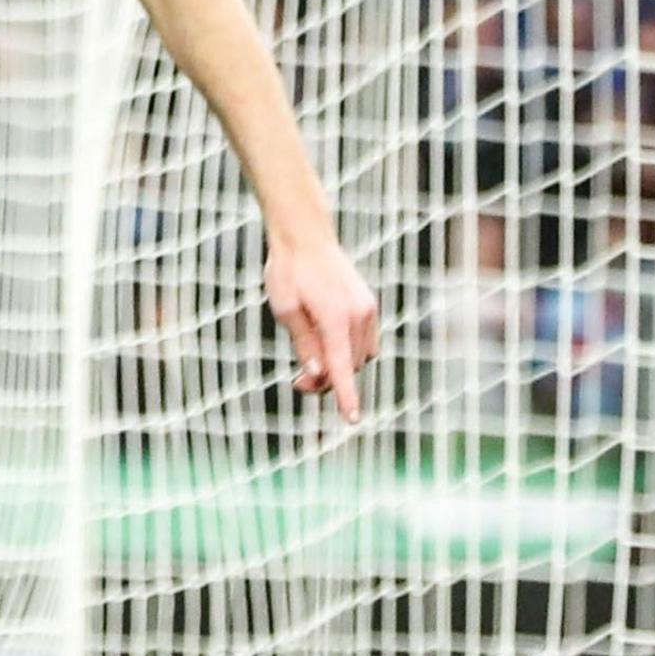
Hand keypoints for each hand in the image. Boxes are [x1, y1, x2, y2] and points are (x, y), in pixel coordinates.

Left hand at [267, 235, 380, 418]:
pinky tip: (324, 343)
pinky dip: (347, 351)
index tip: (352, 419)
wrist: (305, 236)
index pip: (342, 366)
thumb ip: (304, 345)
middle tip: (296, 383)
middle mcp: (359, 314)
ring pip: (359, 357)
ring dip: (339, 367)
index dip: (346, 396)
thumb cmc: (288, 271)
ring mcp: (367, 309)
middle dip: (327, 381)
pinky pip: (364, 342)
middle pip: (349, 366)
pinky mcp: (368, 306)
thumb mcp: (286, 311)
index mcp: (336, 317)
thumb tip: (319, 375)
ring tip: (307, 366)